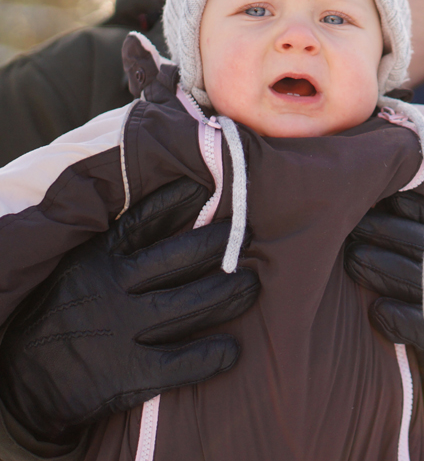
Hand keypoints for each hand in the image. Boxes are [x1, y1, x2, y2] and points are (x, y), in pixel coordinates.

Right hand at [0, 178, 260, 444]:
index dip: (178, 202)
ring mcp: (118, 331)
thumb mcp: (78, 267)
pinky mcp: (124, 374)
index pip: (143, 222)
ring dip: (228, 294)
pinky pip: (178, 364)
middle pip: (180, 259)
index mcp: (97, 260)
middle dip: (221, 244)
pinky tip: (231, 350)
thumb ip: (120, 242)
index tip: (208, 189)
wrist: (17, 381)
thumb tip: (180, 203)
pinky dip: (208, 356)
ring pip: (188, 305)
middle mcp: (111, 289)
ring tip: (252, 285)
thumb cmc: (59, 315)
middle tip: (250, 235)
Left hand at [345, 192, 423, 410]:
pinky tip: (374, 308)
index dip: (393, 205)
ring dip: (373, 269)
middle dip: (375, 232)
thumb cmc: (423, 285)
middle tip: (346, 233)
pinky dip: (386, 313)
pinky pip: (405, 321)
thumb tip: (366, 188)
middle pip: (414, 241)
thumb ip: (403, 224)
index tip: (364, 202)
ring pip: (408, 277)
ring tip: (351, 261)